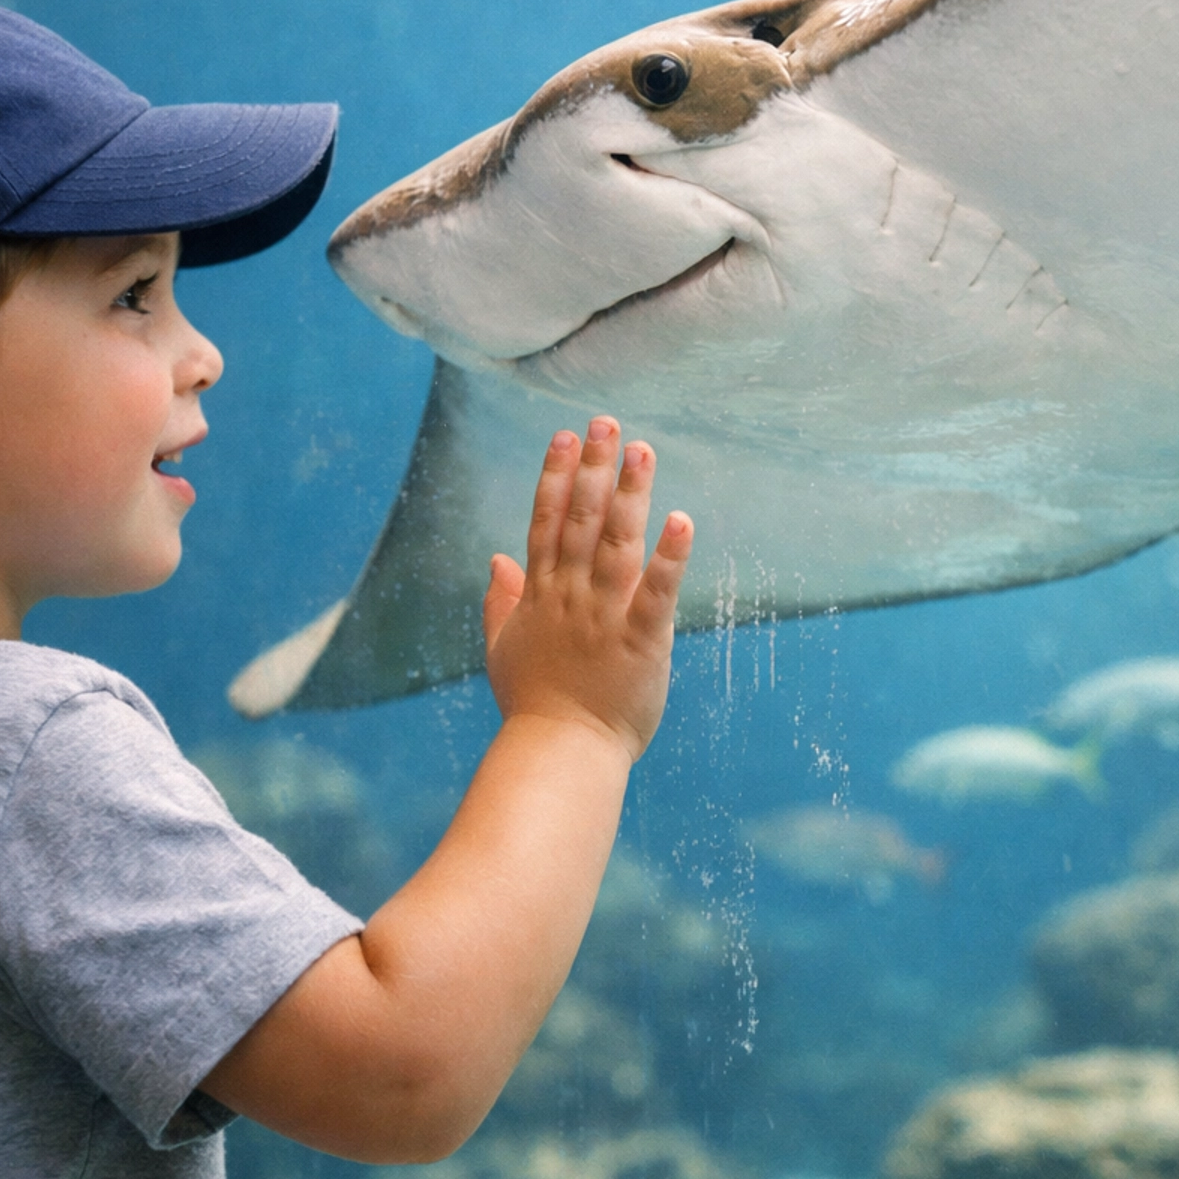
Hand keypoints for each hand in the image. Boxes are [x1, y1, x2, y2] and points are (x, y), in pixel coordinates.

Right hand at [482, 417, 691, 761]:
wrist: (560, 754)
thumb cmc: (534, 707)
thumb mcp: (504, 650)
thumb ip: (500, 603)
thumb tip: (496, 558)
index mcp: (541, 596)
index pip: (545, 523)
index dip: (554, 476)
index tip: (564, 436)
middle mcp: (571, 596)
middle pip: (579, 519)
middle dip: (593, 468)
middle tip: (605, 423)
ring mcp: (604, 616)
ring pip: (615, 542)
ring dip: (629, 494)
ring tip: (641, 450)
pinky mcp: (640, 640)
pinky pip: (657, 592)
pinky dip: (670, 556)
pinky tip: (682, 519)